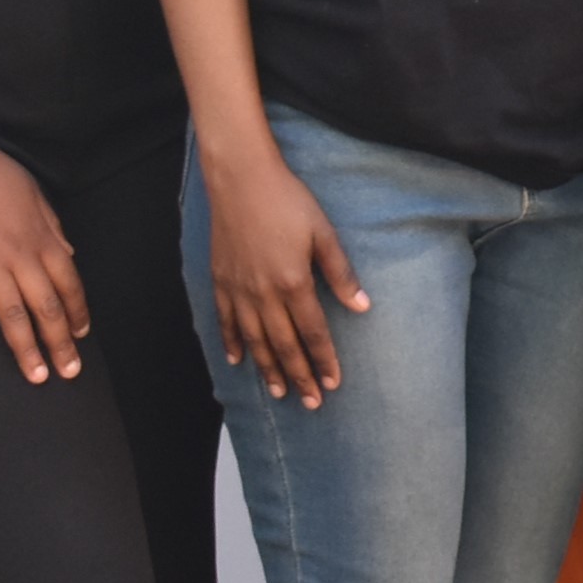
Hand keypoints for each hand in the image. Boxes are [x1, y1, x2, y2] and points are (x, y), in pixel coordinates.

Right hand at [0, 85, 88, 382]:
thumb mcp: (34, 193)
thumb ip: (53, 227)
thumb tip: (68, 254)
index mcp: (41, 237)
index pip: (68, 284)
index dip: (77, 312)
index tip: (82, 336)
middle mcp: (18, 254)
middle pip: (46, 307)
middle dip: (60, 343)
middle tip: (69, 372)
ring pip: (11, 315)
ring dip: (25, 349)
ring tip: (36, 376)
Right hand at [200, 135, 364, 404]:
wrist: (241, 179)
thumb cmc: (287, 200)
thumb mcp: (323, 233)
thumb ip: (341, 273)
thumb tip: (363, 306)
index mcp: (293, 282)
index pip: (313, 332)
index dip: (324, 360)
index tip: (334, 383)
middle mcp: (263, 293)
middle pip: (284, 345)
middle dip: (300, 376)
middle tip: (312, 402)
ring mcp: (238, 289)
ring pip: (255, 340)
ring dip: (268, 369)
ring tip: (280, 392)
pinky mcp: (220, 280)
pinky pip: (225, 321)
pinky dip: (232, 343)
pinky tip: (239, 361)